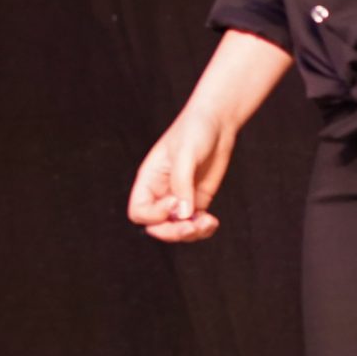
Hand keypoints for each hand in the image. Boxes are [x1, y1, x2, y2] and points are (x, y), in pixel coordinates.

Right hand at [127, 108, 238, 243]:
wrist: (217, 122)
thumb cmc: (194, 130)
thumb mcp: (185, 153)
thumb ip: (182, 183)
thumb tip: (182, 214)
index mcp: (149, 180)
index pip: (139, 211)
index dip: (154, 216)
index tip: (175, 202)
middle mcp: (161, 192)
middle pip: (156, 226)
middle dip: (173, 231)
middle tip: (191, 226)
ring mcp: (180, 198)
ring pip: (176, 228)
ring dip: (191, 233)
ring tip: (208, 223)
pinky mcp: (198, 200)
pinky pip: (195, 224)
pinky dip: (203, 229)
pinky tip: (212, 222)